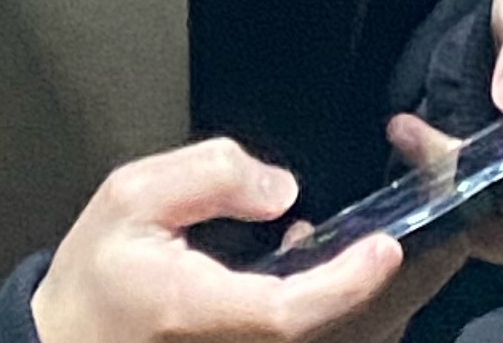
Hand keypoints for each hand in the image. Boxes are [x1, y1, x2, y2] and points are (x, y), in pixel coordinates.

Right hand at [31, 143, 427, 342]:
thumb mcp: (132, 196)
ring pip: (319, 342)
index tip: (385, 246)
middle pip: (321, 335)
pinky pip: (299, 341)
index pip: (287, 311)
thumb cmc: (98, 272)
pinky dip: (328, 309)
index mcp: (197, 310)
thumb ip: (210, 177)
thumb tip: (284, 190)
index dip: (344, 283)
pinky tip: (319, 268)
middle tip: (404, 236)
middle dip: (373, 293)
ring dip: (357, 303)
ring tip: (372, 248)